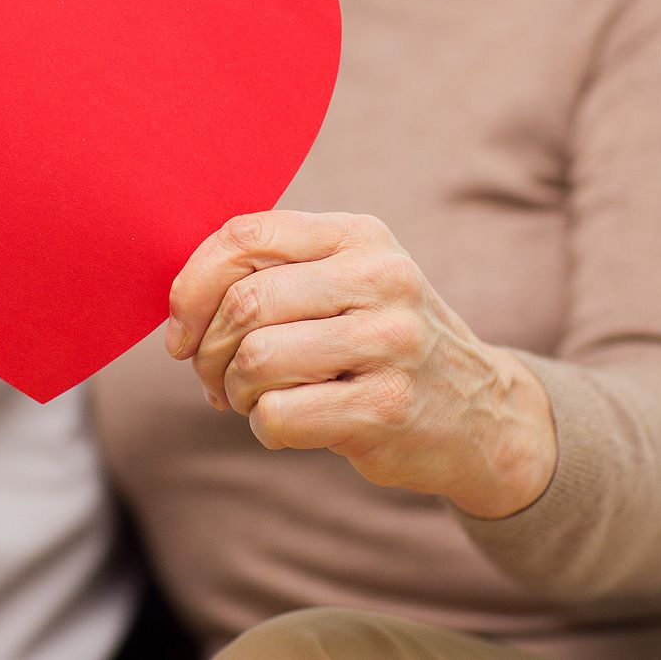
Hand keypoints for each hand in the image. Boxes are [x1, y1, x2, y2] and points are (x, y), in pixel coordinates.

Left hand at [165, 211, 556, 518]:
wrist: (480, 414)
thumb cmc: (379, 343)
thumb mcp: (344, 282)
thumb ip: (272, 271)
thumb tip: (179, 303)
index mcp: (358, 235)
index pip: (244, 235)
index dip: (192, 286)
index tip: (181, 331)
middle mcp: (381, 278)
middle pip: (244, 303)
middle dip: (208, 351)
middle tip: (213, 378)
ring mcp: (391, 342)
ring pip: (256, 359)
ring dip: (234, 391)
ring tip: (252, 399)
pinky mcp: (387, 407)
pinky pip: (279, 415)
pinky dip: (263, 426)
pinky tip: (286, 424)